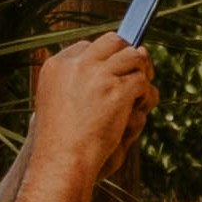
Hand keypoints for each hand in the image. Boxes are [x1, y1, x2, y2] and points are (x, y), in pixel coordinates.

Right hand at [23, 32, 153, 192]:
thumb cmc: (60, 140)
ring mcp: (99, 75)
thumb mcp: (55, 102)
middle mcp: (78, 64)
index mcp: (57, 66)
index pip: (88, 46)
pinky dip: (146, 95)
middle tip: (137, 74)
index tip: (113, 73)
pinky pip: (142, 81)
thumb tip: (109, 68)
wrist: (63, 159)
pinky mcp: (118, 90)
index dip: (105, 59)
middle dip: (128, 55)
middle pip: (113, 42)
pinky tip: (138, 108)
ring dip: (142, 73)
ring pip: (134, 56)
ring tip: (139, 94)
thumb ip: (77, 82)